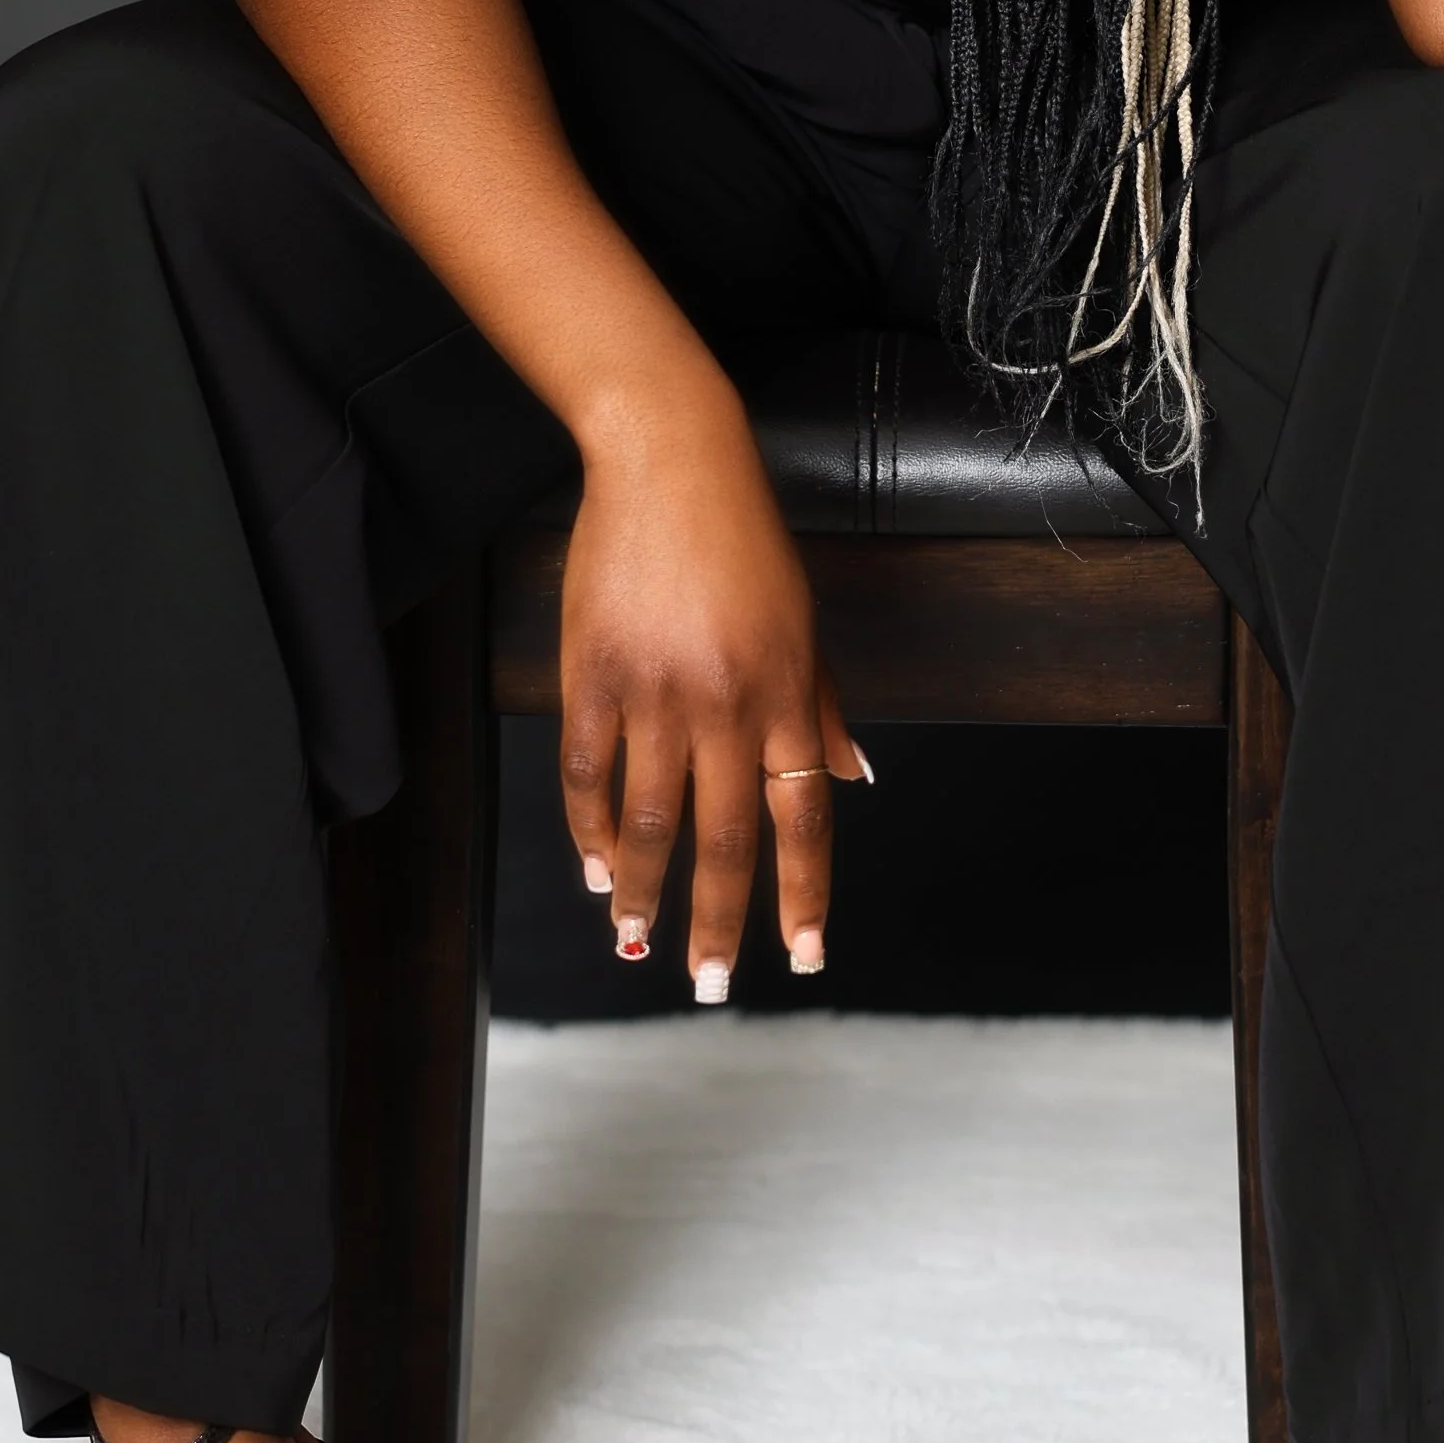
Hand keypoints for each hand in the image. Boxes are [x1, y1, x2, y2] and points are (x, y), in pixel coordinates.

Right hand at [556, 380, 866, 993]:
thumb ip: (823, 707)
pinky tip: (596, 868)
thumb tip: (855, 779)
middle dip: (718, 921)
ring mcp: (655, 689)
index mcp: (788, 691)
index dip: (803, 895)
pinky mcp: (592, 672)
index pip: (803, 818)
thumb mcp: (803, 620)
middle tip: (710, 984)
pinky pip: (588, 772)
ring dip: (644, 891)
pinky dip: (590, 829)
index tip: (802, 956)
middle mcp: (727, 701)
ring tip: (637, 941)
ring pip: (650, 819)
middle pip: (724, 837)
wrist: (669, 459)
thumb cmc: (745, 537)